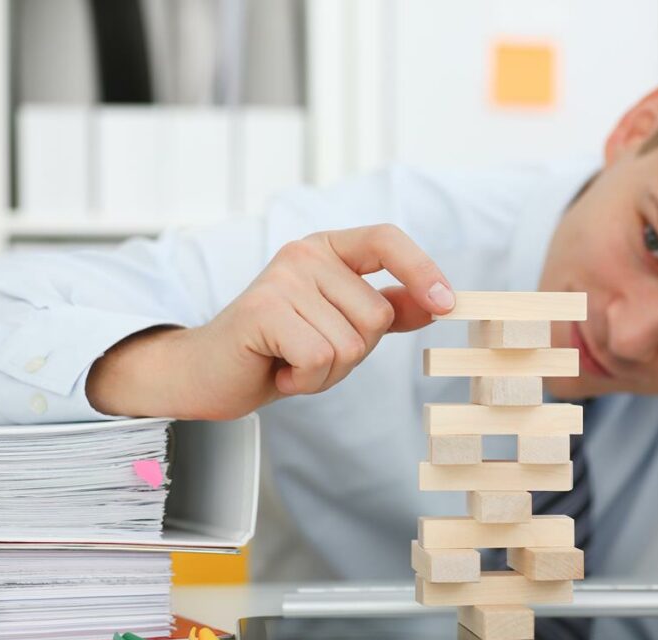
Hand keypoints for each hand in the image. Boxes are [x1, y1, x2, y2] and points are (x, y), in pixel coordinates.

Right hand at [88, 224, 454, 418]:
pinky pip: (320, 358)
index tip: (447, 304)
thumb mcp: (342, 325)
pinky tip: (279, 372)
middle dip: (354, 353)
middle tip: (312, 353)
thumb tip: (438, 302)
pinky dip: (306, 381)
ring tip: (292, 361)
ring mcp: (281, 279)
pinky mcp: (261, 311)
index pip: (386, 239)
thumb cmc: (280, 349)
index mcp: (328, 249)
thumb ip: (388, 309)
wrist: (211, 374)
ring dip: (328, 371)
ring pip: (351, 344)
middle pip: (376, 315)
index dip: (421, 269)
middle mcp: (304, 254)